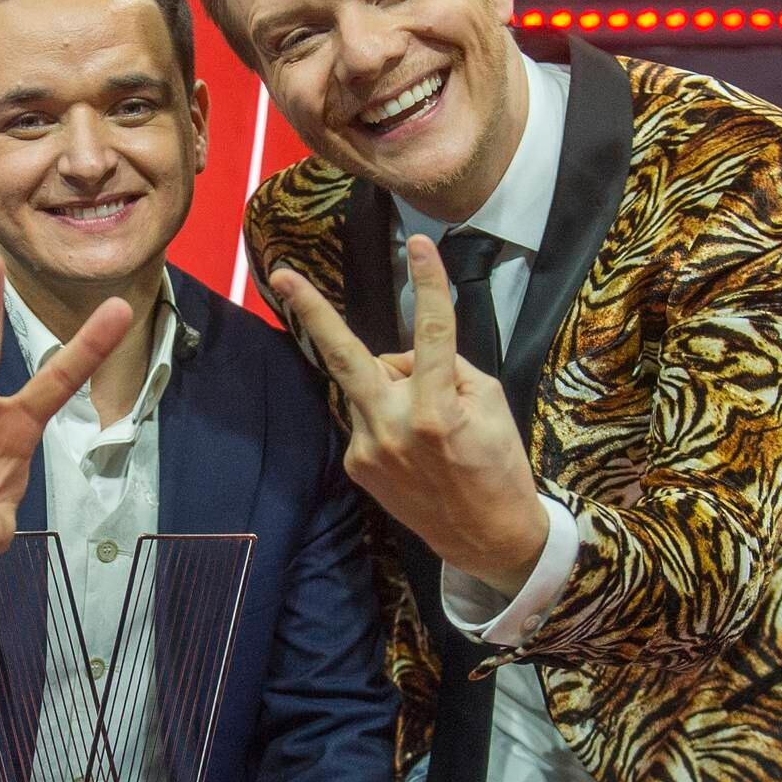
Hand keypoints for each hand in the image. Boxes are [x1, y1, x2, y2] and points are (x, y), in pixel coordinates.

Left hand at [267, 235, 547, 593]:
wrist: (486, 537)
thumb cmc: (499, 464)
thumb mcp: (490, 403)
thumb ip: (446, 368)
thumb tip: (408, 356)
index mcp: (436, 409)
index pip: (431, 333)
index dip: (427, 284)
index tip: (419, 244)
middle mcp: (393, 428)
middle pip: (345, 356)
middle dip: (311, 311)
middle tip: (283, 274)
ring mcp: (368, 449)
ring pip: (365, 385)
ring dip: (389, 383)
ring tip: (432, 422)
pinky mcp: (356, 466)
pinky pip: (366, 416)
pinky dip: (387, 415)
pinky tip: (414, 447)